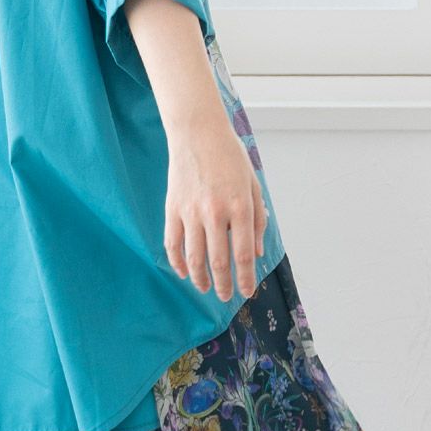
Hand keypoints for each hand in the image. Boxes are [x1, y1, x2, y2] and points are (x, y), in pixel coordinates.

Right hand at [162, 115, 268, 300]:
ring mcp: (191, 211)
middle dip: (223, 285)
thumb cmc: (230, 157)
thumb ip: (258, 220)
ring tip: (205, 288)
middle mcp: (215, 212)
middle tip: (225, 297)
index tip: (246, 292)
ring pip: (194, 257)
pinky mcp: (172, 208)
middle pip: (219, 261)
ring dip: (200, 279)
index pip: (243, 254)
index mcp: (240, 207)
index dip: (245, 279)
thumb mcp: (253, 185)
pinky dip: (177, 262)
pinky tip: (184, 273)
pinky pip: (172, 243)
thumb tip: (256, 253)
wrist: (198, 133)